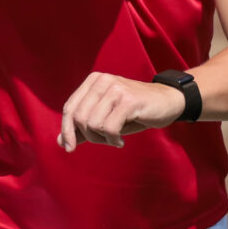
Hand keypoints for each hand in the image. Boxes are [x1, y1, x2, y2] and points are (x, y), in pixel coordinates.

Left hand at [58, 72, 186, 151]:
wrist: (168, 102)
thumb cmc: (134, 111)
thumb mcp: (106, 119)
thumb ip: (83, 128)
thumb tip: (59, 142)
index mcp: (93, 81)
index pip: (70, 108)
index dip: (66, 130)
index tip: (70, 148)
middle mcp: (103, 81)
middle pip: (79, 117)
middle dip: (89, 136)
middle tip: (104, 140)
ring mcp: (116, 89)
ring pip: (93, 124)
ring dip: (102, 139)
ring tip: (115, 138)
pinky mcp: (129, 100)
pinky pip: (110, 128)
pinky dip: (113, 140)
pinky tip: (121, 140)